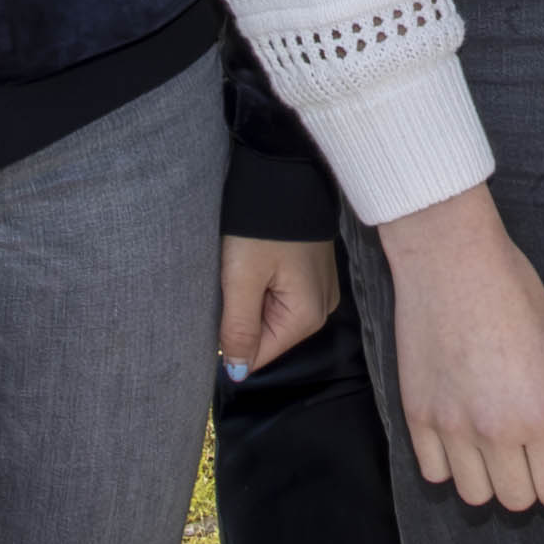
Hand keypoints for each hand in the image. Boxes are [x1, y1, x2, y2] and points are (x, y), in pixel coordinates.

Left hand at [220, 233, 341, 374]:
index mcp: (307, 317)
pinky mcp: (312, 273)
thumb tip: (237, 372)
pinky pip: (281, 294)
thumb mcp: (242, 277)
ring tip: (245, 266)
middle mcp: (321, 309)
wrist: (285, 171)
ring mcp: (319, 290)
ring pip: (270, 313)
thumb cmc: (261, 224)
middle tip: (234, 278)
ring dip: (251, 297)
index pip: (258, 354)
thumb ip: (239, 328)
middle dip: (242, 314)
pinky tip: (257, 260)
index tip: (222, 302)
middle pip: (266, 334)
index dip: (231, 336)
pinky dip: (262, 283)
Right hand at [372, 186, 543, 511]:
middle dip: (532, 484)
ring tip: (495, 448)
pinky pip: (435, 472)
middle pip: (516, 500)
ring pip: (474, 495)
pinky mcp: (416, 416)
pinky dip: (451, 465)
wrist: (450, 259)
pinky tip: (462, 437)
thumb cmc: (514, 294)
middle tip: (533, 456)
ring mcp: (450, 427)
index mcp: (540, 414)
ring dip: (490, 480)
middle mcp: (495, 431)